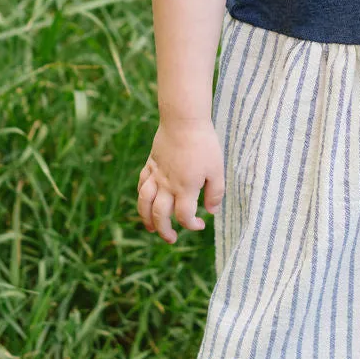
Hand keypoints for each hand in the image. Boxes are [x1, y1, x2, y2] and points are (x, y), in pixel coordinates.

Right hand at [136, 119, 225, 242]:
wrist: (184, 120)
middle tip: (171, 238)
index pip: (184, 217)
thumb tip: (211, 212)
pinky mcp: (151, 164)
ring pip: (144, 202)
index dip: (191, 225)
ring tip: (150, 228)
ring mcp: (157, 174)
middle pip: (160, 215)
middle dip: (164, 231)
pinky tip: (145, 201)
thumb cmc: (204, 144)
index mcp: (186, 188)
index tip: (199, 225)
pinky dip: (142, 196)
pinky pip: (142, 184)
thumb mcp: (217, 169)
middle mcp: (168, 185)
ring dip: (145, 218)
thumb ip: (215, 193)